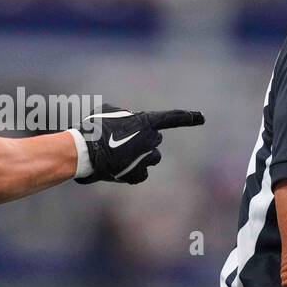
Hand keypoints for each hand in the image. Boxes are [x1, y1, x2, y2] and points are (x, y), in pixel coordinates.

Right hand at [74, 104, 203, 183]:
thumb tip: (128, 122)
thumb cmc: (93, 128)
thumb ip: (124, 115)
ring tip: (120, 155)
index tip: (202, 117)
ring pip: (152, 157)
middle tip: (122, 141)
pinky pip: (142, 172)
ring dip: (140, 155)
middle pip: (155, 139)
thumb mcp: (107, 111)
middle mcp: (150, 139)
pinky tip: (118, 167)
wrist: (84, 152)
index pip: (172, 118)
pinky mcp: (139, 174)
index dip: (188, 117)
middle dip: (143, 140)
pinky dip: (133, 170)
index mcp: (145, 121)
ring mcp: (146, 158)